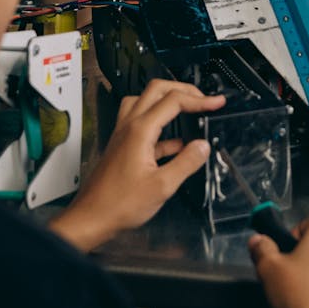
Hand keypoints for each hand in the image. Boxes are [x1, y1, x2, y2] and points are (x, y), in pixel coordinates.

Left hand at [48, 79, 225, 251]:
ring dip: (168, 101)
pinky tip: (176, 143)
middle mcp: (129, 126)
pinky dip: (162, 126)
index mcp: (140, 130)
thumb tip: (202, 146)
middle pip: (157, 90)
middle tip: (203, 99)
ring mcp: (124, 134)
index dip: (199, 100)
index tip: (216, 103)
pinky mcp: (123, 145)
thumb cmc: (118, 204)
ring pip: (146, 101)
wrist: (91, 217)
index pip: (174, 100)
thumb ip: (186, 163)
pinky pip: (143, 124)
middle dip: (184, 90)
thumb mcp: (162, 186)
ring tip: (188, 110)